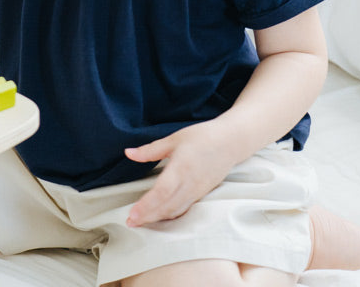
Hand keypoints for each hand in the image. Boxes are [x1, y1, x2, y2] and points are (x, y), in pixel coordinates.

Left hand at [123, 121, 239, 226]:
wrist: (231, 142)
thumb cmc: (202, 137)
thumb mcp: (173, 139)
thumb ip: (149, 150)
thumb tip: (128, 153)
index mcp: (181, 167)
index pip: (162, 192)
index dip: (147, 205)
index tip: (133, 214)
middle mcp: (190, 183)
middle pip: (167, 206)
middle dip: (148, 217)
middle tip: (131, 223)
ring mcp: (198, 191)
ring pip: (176, 210)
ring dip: (158, 218)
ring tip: (141, 222)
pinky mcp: (202, 194)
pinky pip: (185, 209)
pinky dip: (171, 215)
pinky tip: (160, 217)